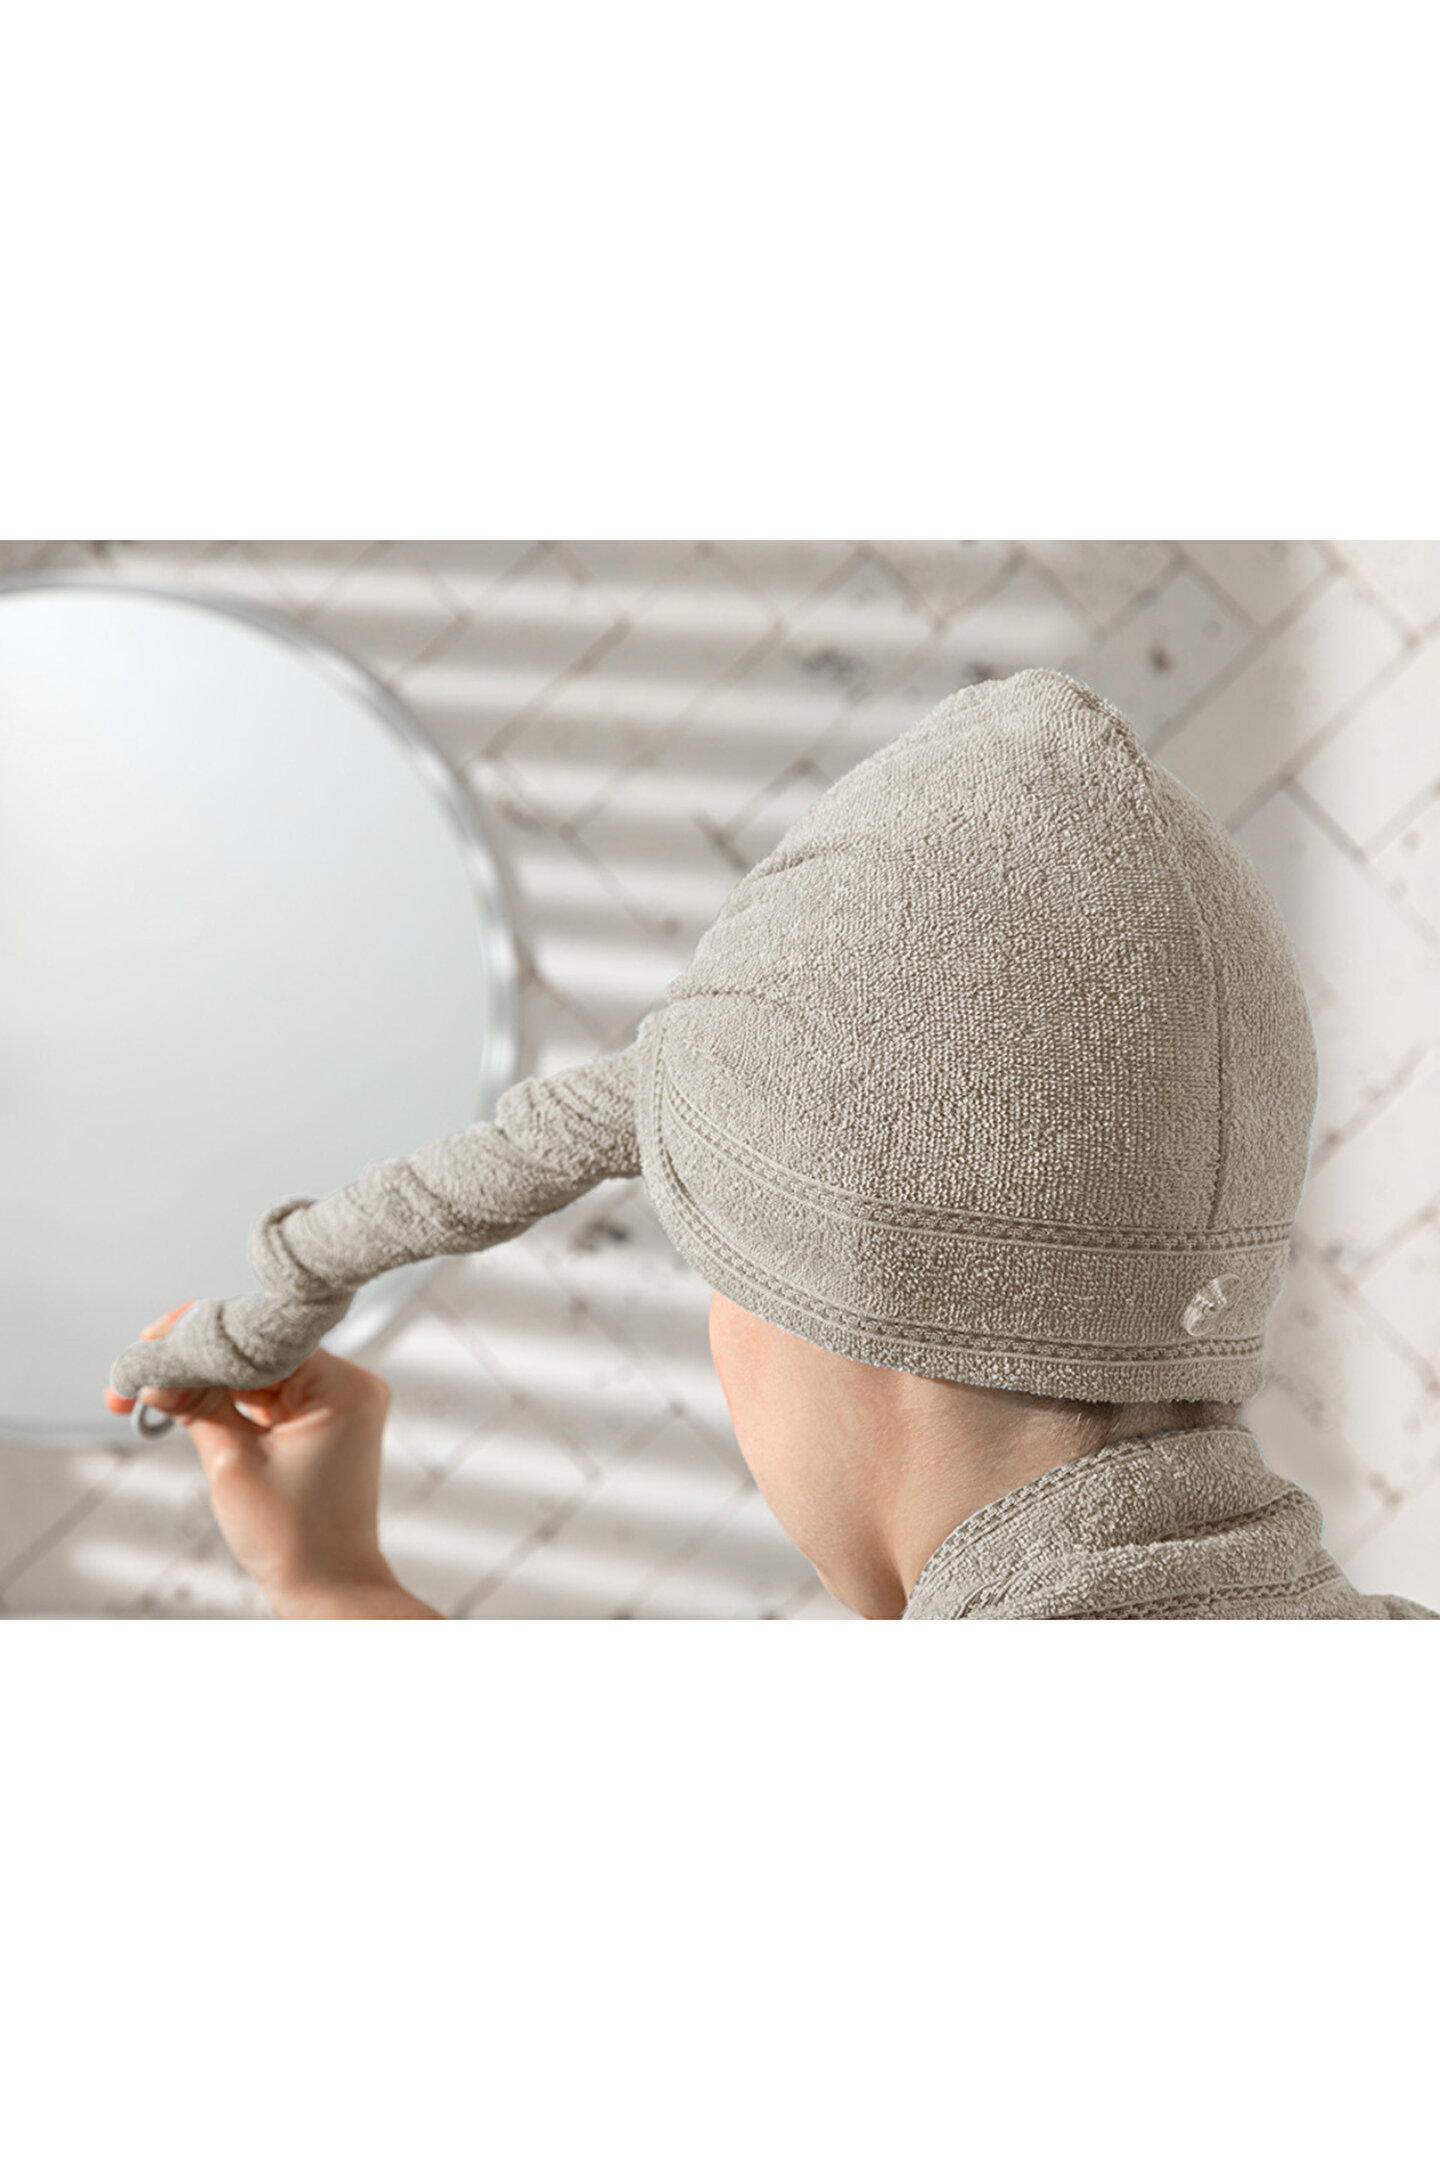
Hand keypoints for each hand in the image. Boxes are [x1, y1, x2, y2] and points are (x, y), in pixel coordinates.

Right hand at [104, 1303, 438, 1618]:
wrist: (331, 1589)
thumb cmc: (298, 1539)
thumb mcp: (232, 1464)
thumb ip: (196, 1406)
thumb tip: (157, 1374)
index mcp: (340, 1386)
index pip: (259, 1338)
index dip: (199, 1338)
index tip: (151, 1344)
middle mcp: (348, 1385)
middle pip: (258, 1352)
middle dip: (197, 1366)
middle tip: (141, 1377)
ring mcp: (339, 1403)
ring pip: (259, 1374)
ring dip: (209, 1386)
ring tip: (155, 1398)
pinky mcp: (325, 1422)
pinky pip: (270, 1397)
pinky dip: (232, 1404)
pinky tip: (189, 1408)